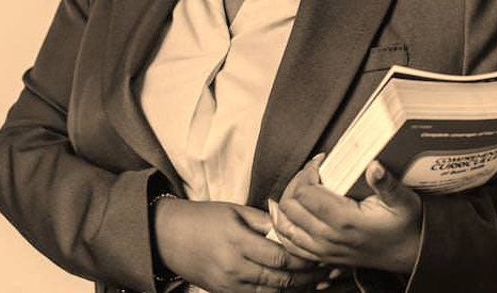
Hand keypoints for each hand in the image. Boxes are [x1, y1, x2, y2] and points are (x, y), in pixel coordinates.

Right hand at [153, 197, 338, 291]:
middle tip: (329, 271)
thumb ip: (264, 220)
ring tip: (318, 283)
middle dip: (307, 277)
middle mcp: (234, 267)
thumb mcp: (234, 211)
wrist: (167, 236)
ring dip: (296, 289)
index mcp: (238, 242)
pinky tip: (292, 289)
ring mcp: (228, 284)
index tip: (322, 254)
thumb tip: (291, 225)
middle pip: (280, 279)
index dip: (304, 259)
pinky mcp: (223, 292)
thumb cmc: (203, 218)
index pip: (280, 257)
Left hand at [270, 156, 421, 273]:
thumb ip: (386, 183)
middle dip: (295, 183)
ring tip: (298, 187)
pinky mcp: (321, 256)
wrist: (408, 254)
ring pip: (284, 226)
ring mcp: (323, 250)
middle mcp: (329, 238)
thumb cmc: (405, 227)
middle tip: (310, 172)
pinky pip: (290, 244)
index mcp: (345, 221)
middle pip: (290, 207)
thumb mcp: (403, 201)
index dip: (308, 172)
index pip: (305, 193)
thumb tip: (374, 166)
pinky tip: (289, 214)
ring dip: (285, 204)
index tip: (319, 162)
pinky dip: (284, 227)